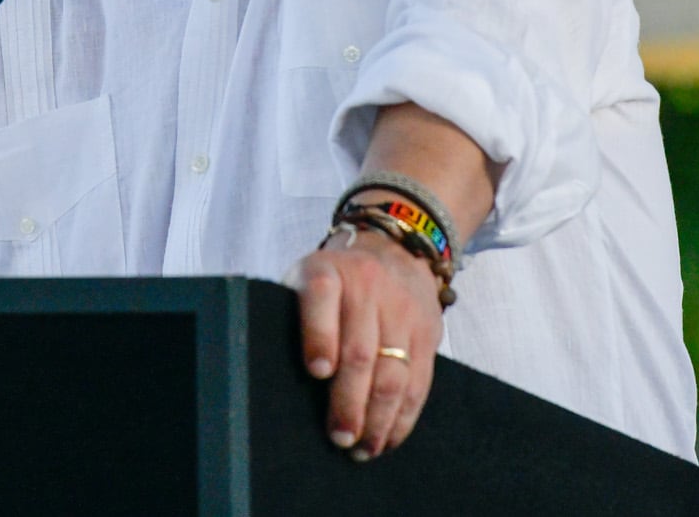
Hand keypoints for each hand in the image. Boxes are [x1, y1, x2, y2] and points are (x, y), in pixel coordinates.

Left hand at [290, 225, 443, 459]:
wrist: (394, 249)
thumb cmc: (334, 281)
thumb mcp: (306, 279)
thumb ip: (295, 316)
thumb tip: (270, 381)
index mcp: (326, 271)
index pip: (320, 297)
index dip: (319, 336)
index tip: (317, 372)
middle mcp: (367, 286)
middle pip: (361, 351)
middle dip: (349, 401)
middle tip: (339, 437)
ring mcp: (402, 309)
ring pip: (394, 373)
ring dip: (378, 419)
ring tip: (362, 449)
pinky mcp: (428, 331)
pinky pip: (419, 382)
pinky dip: (404, 417)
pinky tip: (388, 438)